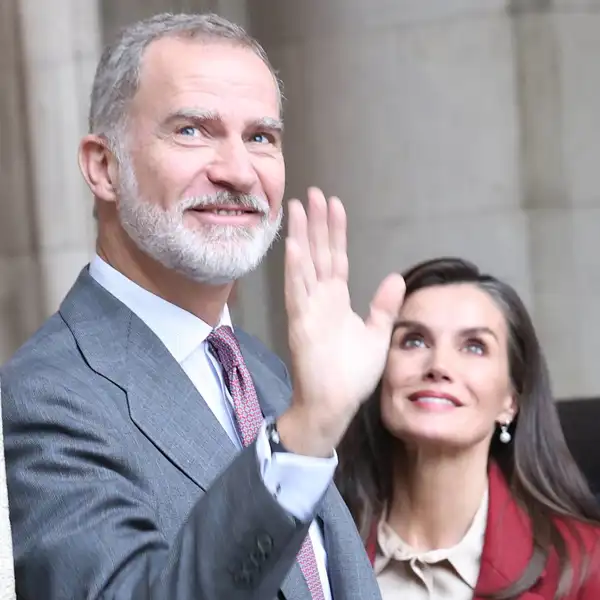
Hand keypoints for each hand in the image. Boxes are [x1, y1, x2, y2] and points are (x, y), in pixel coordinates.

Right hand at [277, 188, 404, 456]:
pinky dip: (295, 270)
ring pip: (304, 265)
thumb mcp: (376, 334)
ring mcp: (308, 309)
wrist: (335, 403)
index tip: (334, 205)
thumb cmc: (352, 374)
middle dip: (315, 223)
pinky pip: (297, 292)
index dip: (335, 231)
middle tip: (313, 194)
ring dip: (300, 236)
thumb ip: (383, 306)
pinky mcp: (301, 324)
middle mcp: (320, 298)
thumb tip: (396, 278)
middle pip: (317, 253)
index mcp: (337, 299)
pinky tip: (294, 246)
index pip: (336, 257)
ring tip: (297, 208)